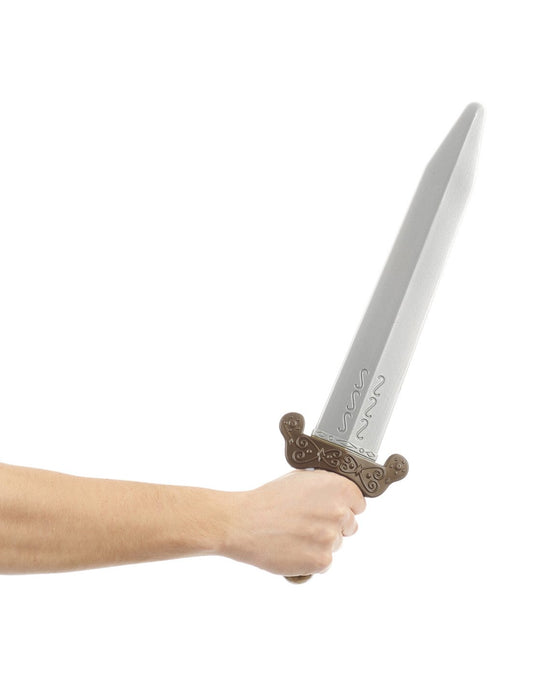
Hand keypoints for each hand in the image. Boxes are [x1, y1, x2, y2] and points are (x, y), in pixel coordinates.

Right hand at [219, 470, 365, 576]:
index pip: (358, 503)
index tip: (330, 511)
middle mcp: (340, 512)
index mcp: (337, 488)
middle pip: (349, 526)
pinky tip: (293, 549)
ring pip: (335, 545)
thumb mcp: (300, 481)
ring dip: (320, 544)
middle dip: (332, 526)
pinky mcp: (322, 561)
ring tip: (294, 536)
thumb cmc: (267, 500)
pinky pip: (324, 563)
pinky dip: (310, 560)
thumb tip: (336, 497)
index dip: (343, 507)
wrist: (244, 523)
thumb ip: (325, 488)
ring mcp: (332, 538)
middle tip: (307, 525)